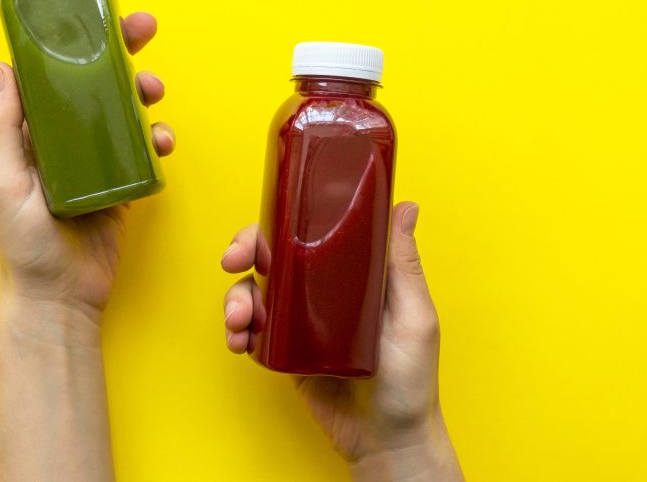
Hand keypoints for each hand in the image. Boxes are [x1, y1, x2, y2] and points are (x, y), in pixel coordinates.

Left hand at [0, 12, 174, 315]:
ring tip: (154, 92)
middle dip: (120, 51)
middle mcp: (62, 138)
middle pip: (93, 81)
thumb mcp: (1, 180)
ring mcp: (94, 158)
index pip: (50, 73)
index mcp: (29, 132)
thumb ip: (2, 125)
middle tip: (143, 29)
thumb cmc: (22, 244)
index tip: (93, 14)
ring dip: (142, 91)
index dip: (72, 41)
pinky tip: (162, 141)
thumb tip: (0, 66)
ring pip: (123, 109)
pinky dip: (157, 138)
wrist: (60, 296)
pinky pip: (142, 147)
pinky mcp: (122, 180)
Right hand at [221, 202, 463, 480]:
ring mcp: (300, 322)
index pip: (307, 235)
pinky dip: (237, 331)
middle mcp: (321, 291)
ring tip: (238, 321)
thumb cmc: (411, 379)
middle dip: (244, 254)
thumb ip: (404, 264)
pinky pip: (252, 332)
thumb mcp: (414, 316)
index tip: (259, 232)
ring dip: (235, 298)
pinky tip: (239, 341)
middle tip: (232, 263)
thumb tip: (405, 207)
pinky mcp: (285, 352)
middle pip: (272, 259)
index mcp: (349, 273)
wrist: (388, 439)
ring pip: (254, 293)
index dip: (277, 226)